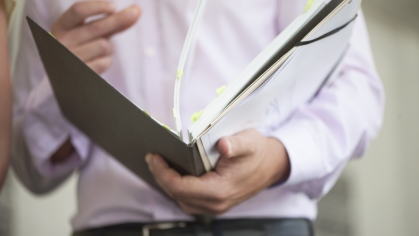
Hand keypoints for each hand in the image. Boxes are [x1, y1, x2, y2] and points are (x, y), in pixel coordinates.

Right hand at [50, 1, 140, 73]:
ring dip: (109, 47)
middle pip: (95, 27)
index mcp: (61, 27)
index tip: (113, 7)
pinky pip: (106, 62)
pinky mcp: (82, 74)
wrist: (66, 77)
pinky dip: (106, 60)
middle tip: (135, 12)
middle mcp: (62, 42)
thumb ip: (109, 22)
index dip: (97, 7)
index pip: (78, 11)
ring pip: (104, 45)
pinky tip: (96, 62)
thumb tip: (135, 11)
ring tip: (99, 51)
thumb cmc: (81, 48)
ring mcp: (71, 59)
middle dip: (118, 19)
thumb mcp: (88, 32)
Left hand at [146, 129, 290, 214]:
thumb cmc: (258, 153)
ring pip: (181, 199)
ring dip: (168, 183)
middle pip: (177, 195)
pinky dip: (178, 187)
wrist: (271, 166)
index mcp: (220, 190)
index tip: (154, 157)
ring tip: (159, 164)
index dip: (163, 173)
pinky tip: (174, 173)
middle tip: (152, 158)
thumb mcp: (249, 142)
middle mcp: (216, 203)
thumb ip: (236, 144)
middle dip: (161, 176)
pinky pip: (188, 199)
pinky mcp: (214, 203)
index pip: (181, 187)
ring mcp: (215, 206)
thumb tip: (224, 145)